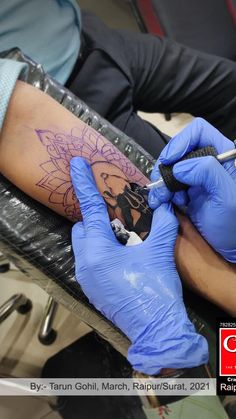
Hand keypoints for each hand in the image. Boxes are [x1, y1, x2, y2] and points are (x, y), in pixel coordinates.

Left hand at [70, 157, 207, 374]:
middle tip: (119, 223)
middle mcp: (85, 264)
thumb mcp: (160, 252)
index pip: (90, 210)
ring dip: (98, 238)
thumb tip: (164, 205)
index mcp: (98, 252)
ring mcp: (86, 279)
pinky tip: (121, 259)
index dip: (83, 184)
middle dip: (96, 220)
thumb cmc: (156, 290)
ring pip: (83, 246)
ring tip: (122, 242)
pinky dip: (99, 253)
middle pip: (82, 229)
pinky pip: (88, 262)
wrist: (156, 331)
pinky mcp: (91, 290)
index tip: (76, 165)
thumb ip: (161, 223)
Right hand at [148, 118, 235, 262]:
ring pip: (171, 167)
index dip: (181, 141)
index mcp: (224, 157)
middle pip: (180, 149)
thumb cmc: (234, 225)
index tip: (169, 161)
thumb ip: (207, 173)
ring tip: (160, 198)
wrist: (231, 248)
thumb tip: (179, 167)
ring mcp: (197, 177)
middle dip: (166, 165)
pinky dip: (162, 192)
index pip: (199, 132)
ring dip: (162, 182)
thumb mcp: (227, 197)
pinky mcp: (188, 191)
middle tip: (160, 184)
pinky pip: (169, 184)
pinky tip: (164, 203)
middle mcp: (209, 162)